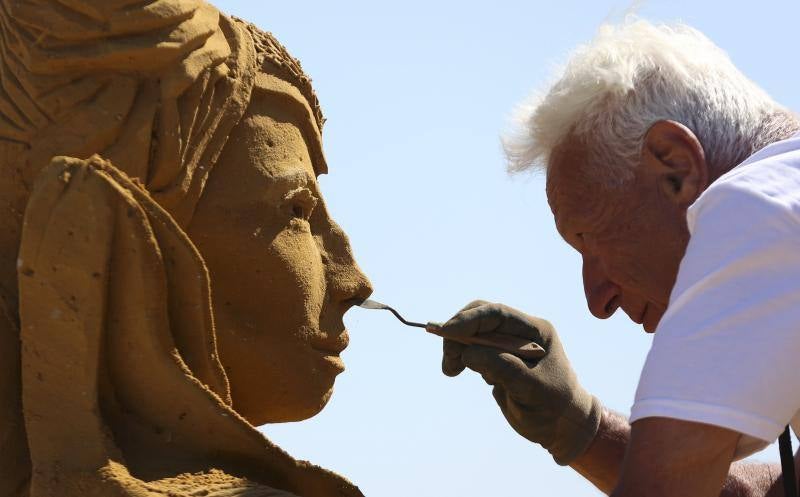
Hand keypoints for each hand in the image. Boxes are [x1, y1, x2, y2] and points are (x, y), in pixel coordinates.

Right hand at [440, 301, 601, 464]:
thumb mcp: (531, 388)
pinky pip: (473, 351)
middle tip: (448, 359)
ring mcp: (508, 346)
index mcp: (534, 331)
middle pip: (480, 319)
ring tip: (452, 370)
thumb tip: (468, 353)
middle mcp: (520, 333)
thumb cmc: (554, 407)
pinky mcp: (498, 360)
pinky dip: (463, 359)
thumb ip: (502, 367)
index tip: (447, 332)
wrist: (563, 428)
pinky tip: (467, 373)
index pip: (497, 314)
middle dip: (459, 334)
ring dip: (458, 349)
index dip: (469, 320)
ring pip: (472, 335)